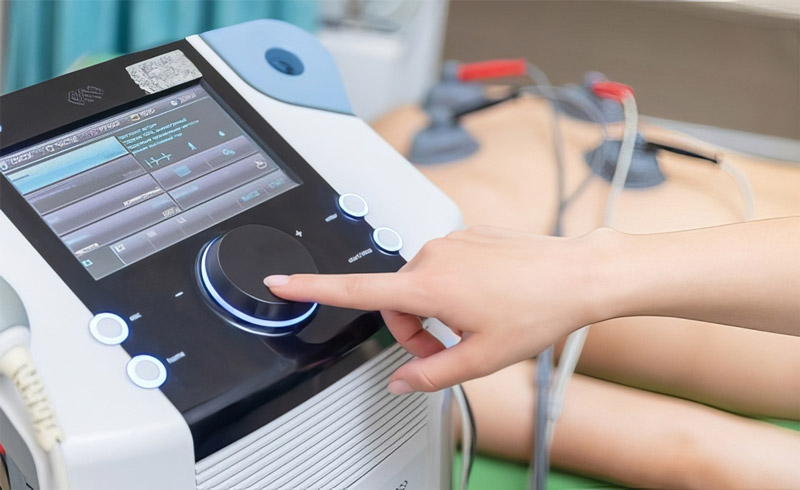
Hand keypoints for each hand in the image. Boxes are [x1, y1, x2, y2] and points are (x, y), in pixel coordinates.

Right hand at [265, 225, 611, 393]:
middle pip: (395, 301)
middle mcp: (432, 255)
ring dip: (434, 310)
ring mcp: (451, 241)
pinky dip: (452, 288)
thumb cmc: (537, 309)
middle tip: (449, 349)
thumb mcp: (482, 358)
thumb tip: (400, 381)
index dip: (311, 288)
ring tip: (474, 323)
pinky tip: (486, 298)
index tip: (280, 280)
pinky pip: (443, 266)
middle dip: (414, 330)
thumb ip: (431, 374)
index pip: (355, 290)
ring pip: (419, 285)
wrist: (578, 274)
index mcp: (429, 285)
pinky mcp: (466, 234)